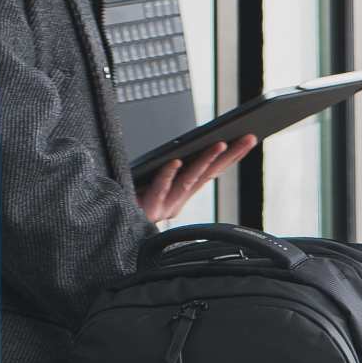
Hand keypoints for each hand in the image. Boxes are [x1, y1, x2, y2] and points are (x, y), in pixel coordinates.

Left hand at [138, 134, 256, 225]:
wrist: (111, 224)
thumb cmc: (130, 200)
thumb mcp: (154, 185)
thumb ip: (170, 170)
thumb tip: (185, 146)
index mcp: (183, 193)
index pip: (213, 171)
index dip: (232, 156)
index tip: (249, 139)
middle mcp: (179, 200)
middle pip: (209, 174)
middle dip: (230, 155)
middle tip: (247, 138)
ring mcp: (165, 205)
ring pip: (189, 181)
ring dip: (205, 162)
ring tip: (219, 144)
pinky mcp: (148, 207)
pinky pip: (159, 189)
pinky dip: (168, 175)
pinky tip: (175, 161)